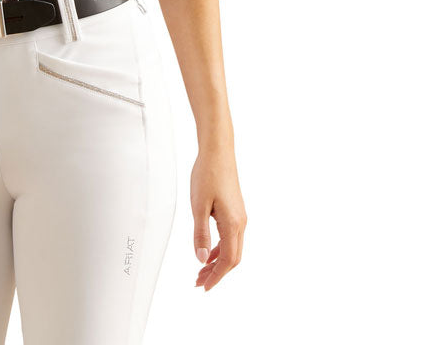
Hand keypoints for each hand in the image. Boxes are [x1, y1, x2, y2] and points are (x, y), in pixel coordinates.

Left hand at [190, 148, 246, 290]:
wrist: (218, 151)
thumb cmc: (207, 175)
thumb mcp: (198, 206)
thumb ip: (200, 234)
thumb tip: (201, 259)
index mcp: (233, 224)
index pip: (227, 260)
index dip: (216, 276)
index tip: (204, 287)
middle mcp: (241, 223)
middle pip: (233, 258)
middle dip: (217, 273)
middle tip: (199, 281)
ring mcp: (240, 216)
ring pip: (233, 248)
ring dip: (217, 261)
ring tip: (201, 270)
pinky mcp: (236, 210)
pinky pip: (231, 237)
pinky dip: (220, 248)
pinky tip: (208, 250)